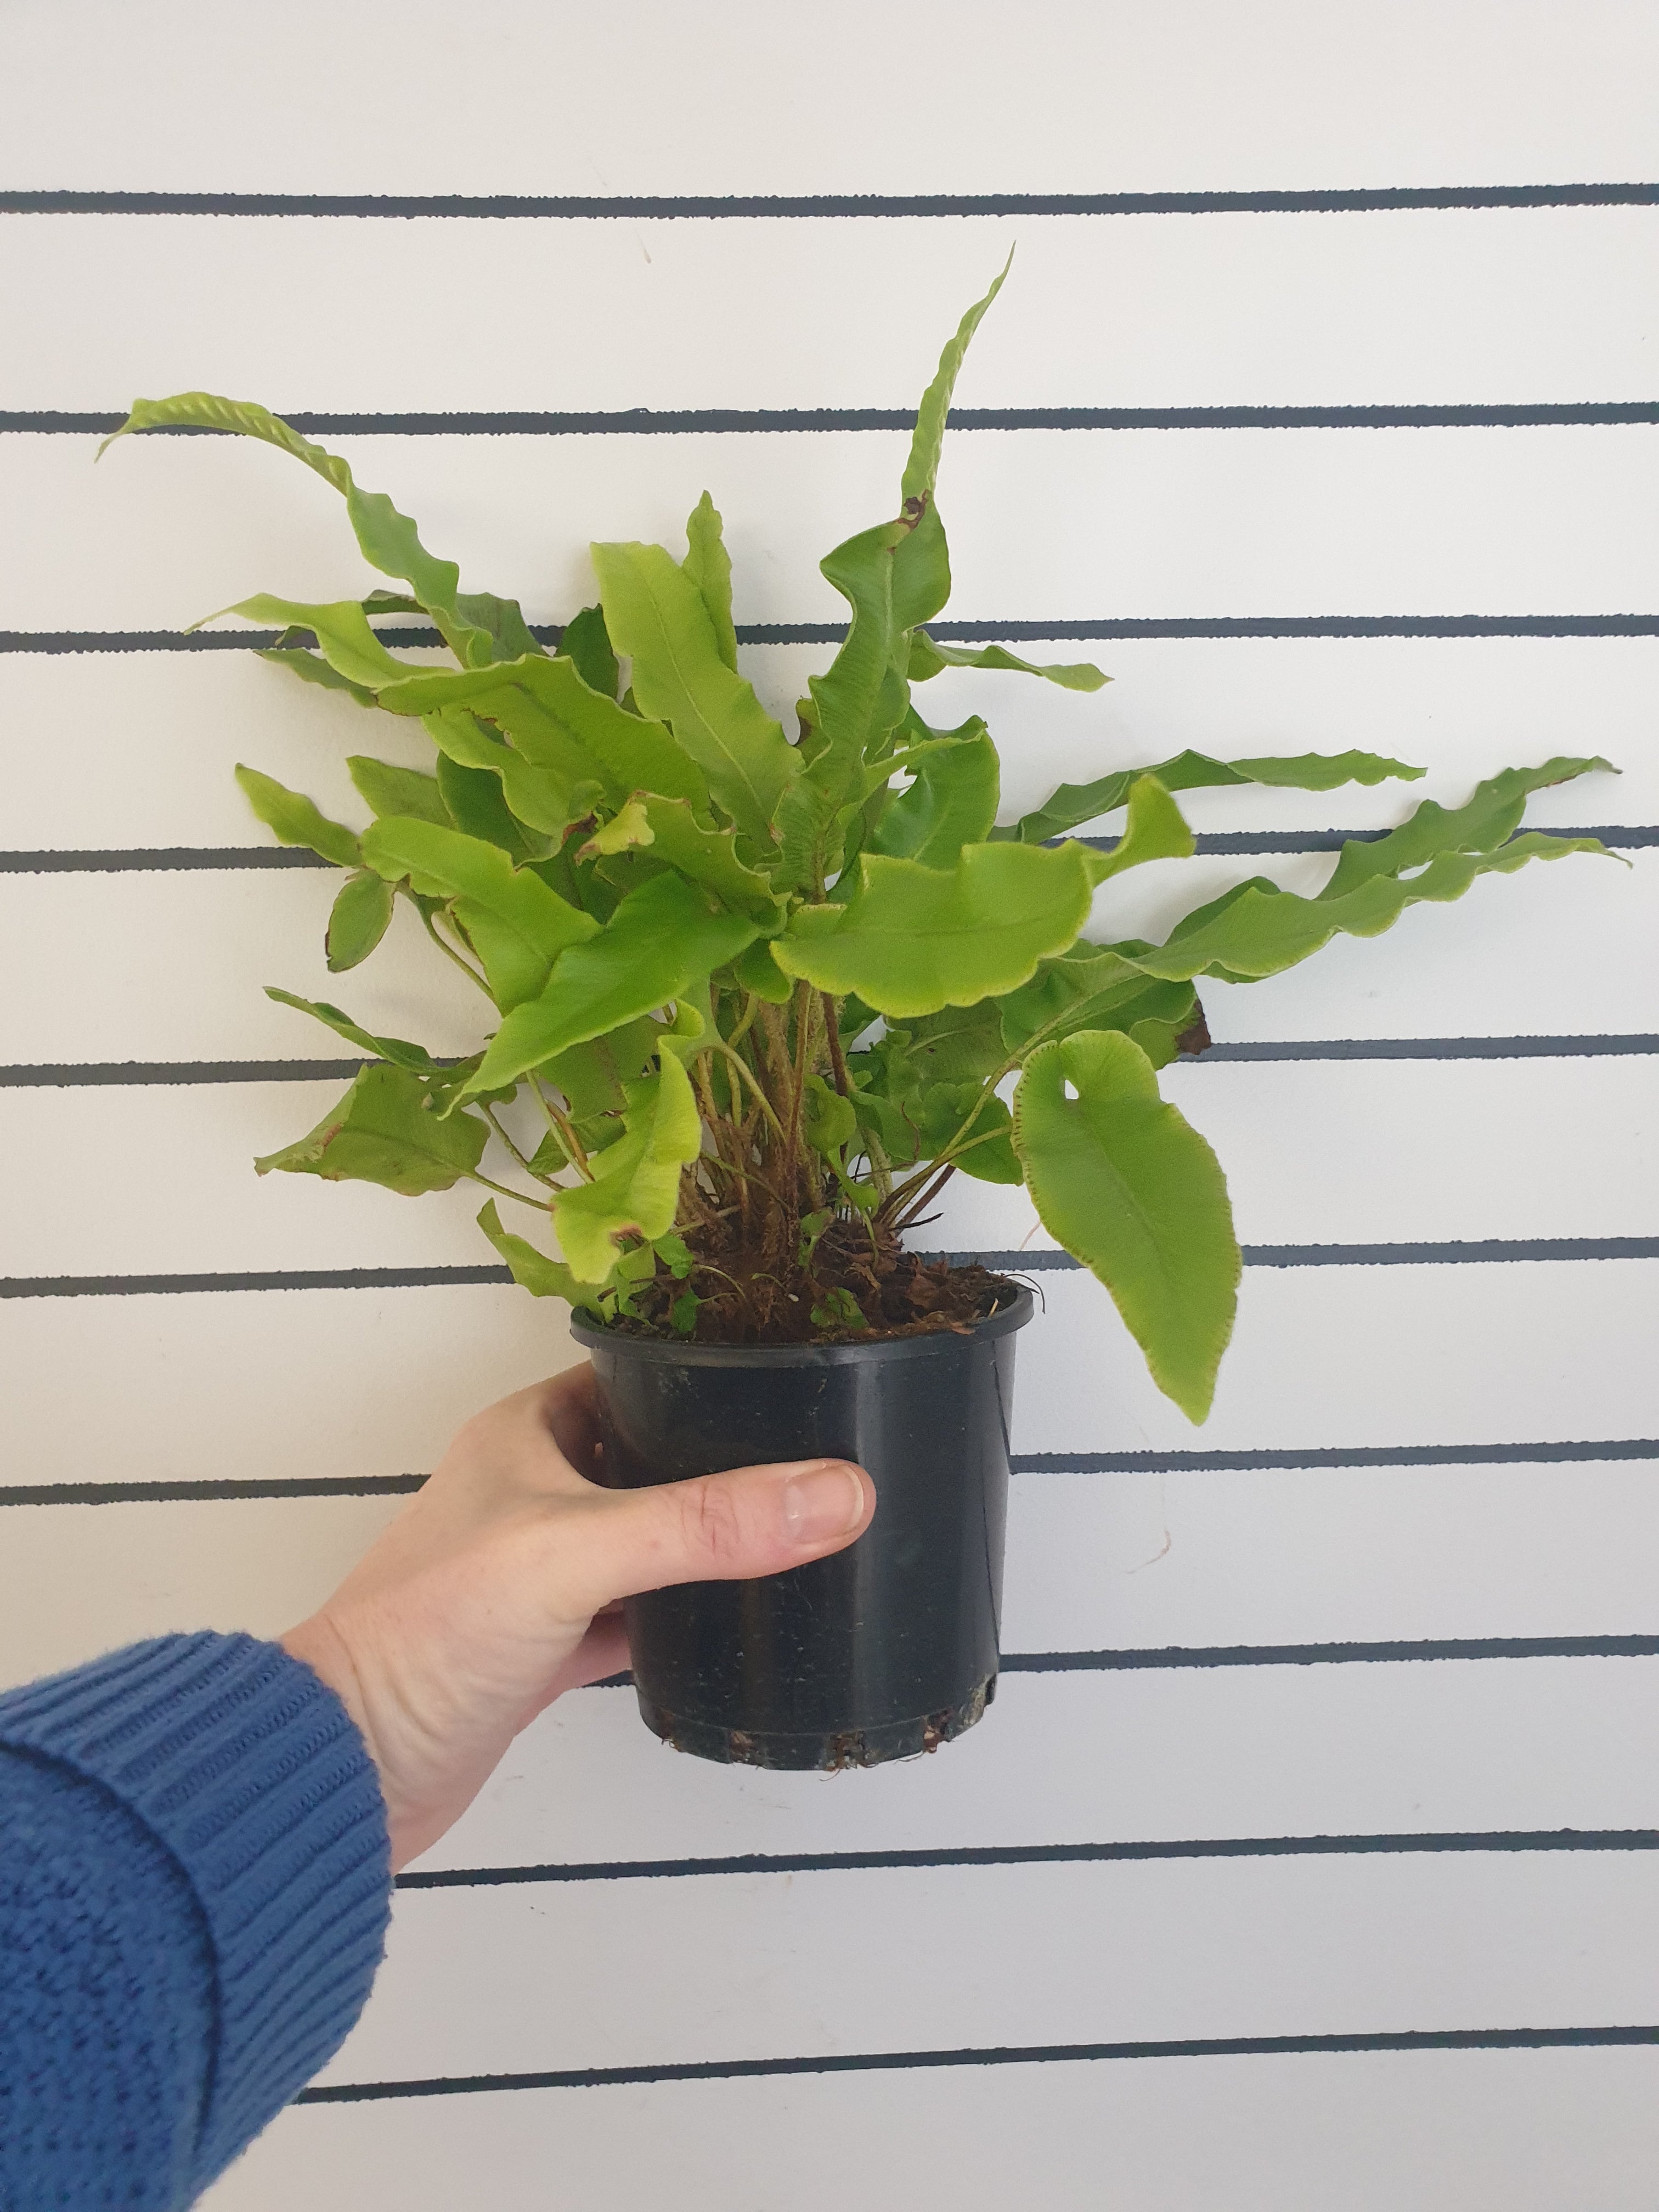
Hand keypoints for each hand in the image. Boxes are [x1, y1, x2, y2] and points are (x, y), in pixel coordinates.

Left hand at [280, 1363, 874, 1871]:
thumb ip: (707, 1522)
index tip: (801, 1368)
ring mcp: (543, 1572)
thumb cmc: (428, 1631)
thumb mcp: (579, 1550)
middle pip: (655, 1456)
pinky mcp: (550, 1647)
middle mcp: (535, 1490)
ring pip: (652, 1539)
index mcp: (527, 1431)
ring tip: (806, 1531)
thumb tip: (837, 1492)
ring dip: (713, 1542)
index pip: (637, 1372)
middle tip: (825, 1456)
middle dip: (731, 1459)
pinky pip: (640, 1616)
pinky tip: (746, 1623)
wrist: (351, 1768)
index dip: (713, 1367)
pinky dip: (687, 1619)